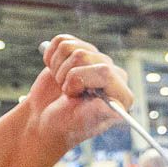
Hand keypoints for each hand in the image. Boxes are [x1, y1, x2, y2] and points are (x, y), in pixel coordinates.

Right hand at [20, 35, 132, 150]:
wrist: (46, 119)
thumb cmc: (65, 125)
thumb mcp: (80, 123)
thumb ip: (97, 114)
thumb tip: (114, 111)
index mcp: (121, 95)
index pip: (103, 71)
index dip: (79, 80)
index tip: (71, 95)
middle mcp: (114, 75)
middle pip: (83, 55)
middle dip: (65, 75)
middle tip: (66, 93)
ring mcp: (97, 61)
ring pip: (70, 47)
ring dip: (57, 68)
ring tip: (61, 85)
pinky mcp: (80, 51)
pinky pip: (61, 41)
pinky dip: (50, 56)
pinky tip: (55, 71)